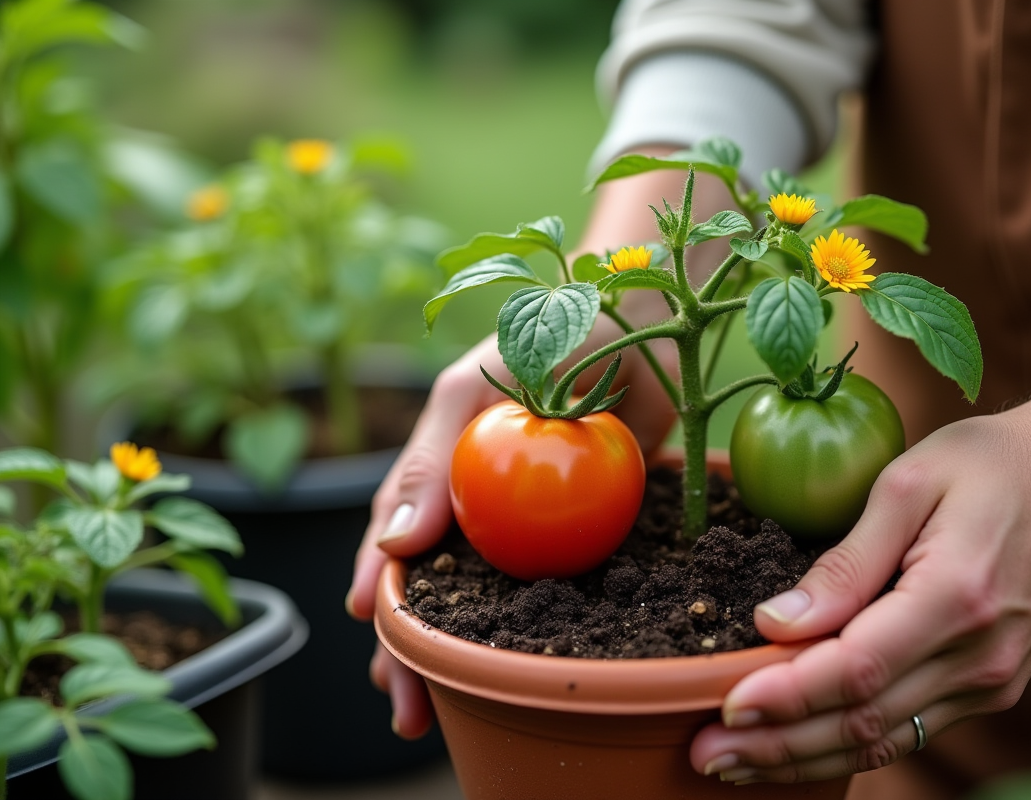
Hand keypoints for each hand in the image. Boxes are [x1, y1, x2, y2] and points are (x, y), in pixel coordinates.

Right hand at [346, 151, 736, 737]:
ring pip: (489, 595)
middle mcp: (482, 497)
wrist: (647, 324)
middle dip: (411, 644)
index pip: (399, 534)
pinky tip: (524, 669)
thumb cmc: (549, 334)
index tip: (375, 633)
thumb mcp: (473, 390)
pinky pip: (558, 584)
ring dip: (462, 652)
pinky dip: (536, 628)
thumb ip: (434, 463)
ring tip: (438, 710)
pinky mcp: (587, 526)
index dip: (384, 586)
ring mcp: (533, 516)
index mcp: (446, 464)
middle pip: (436, 580)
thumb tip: (397, 546)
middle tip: (403, 705)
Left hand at [690, 379, 1030, 783]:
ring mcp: (993, 681)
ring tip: (736, 763)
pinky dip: (851, 747)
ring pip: (886, 739)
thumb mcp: (913, 481)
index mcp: (958, 596)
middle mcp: (980, 656)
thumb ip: (847, 560)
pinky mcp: (993, 686)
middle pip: (863, 721)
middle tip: (705, 753)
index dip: (785, 696)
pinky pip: (912, 730)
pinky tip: (801, 750)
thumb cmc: (999, 465)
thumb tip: (778, 620)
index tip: (722, 706)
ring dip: (805, 759)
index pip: (856, 668)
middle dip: (777, 745)